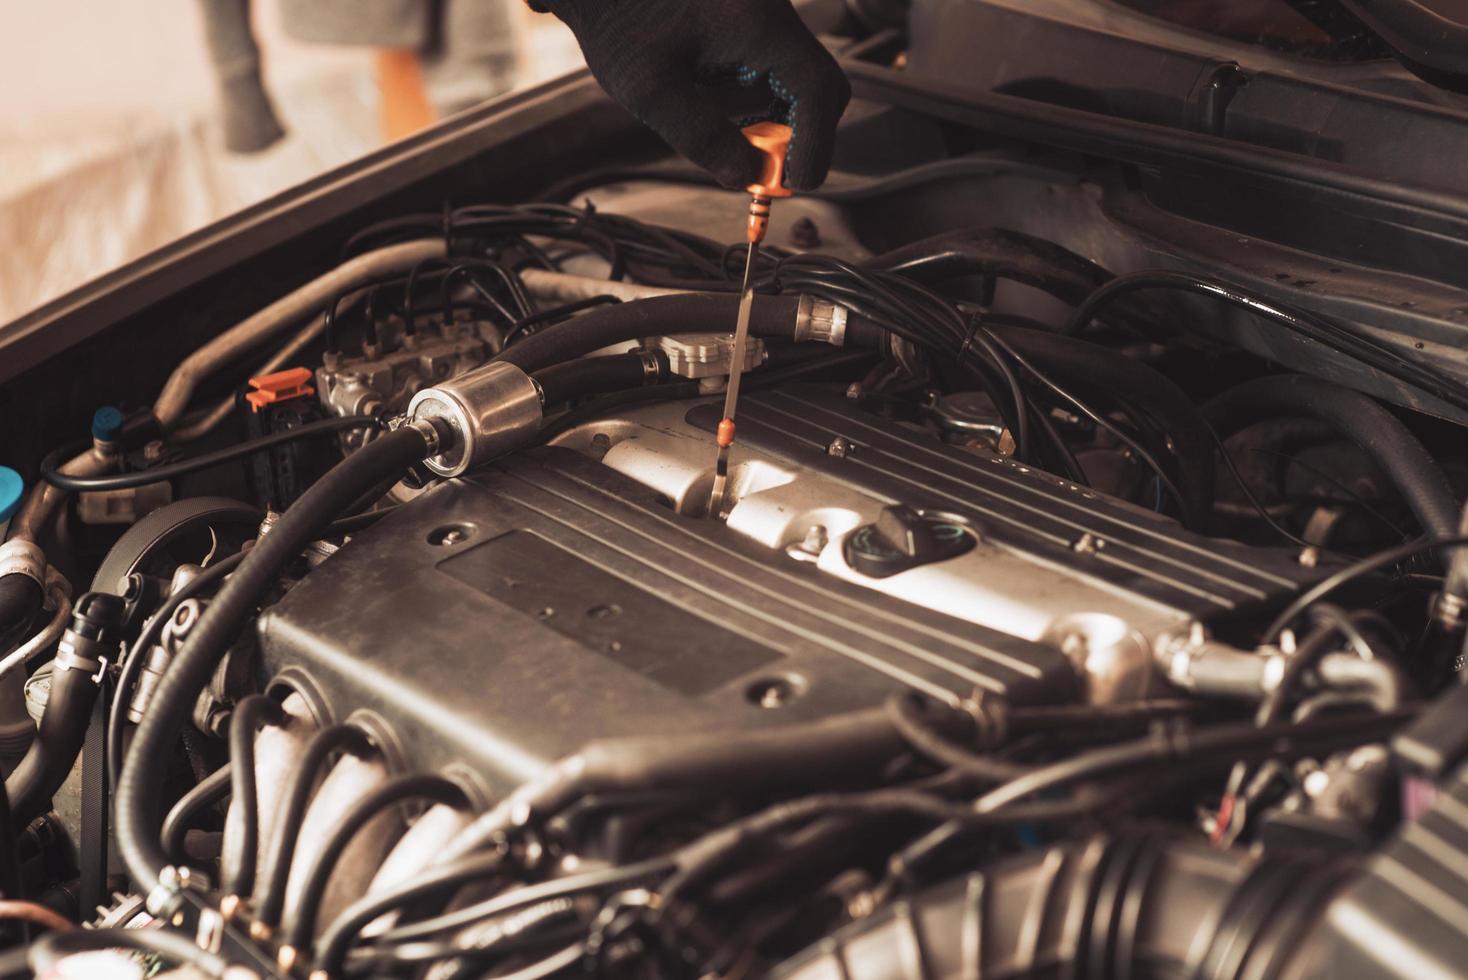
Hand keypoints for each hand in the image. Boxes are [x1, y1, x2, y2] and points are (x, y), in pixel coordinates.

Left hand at [542, 0, 850, 189]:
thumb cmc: (616, 23)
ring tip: (707, 111)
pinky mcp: (748, 21)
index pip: (817, 89)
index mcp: (757, 23)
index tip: (796, 184)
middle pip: (819, 86)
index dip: (816, 144)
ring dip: (766, 117)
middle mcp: (771, 12)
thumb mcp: (651, 90)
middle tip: (757, 169)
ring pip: (794, 81)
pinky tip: (706, 94)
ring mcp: (763, 13)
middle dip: (796, 136)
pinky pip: (770, 69)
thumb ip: (702, 137)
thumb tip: (746, 178)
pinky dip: (751, 98)